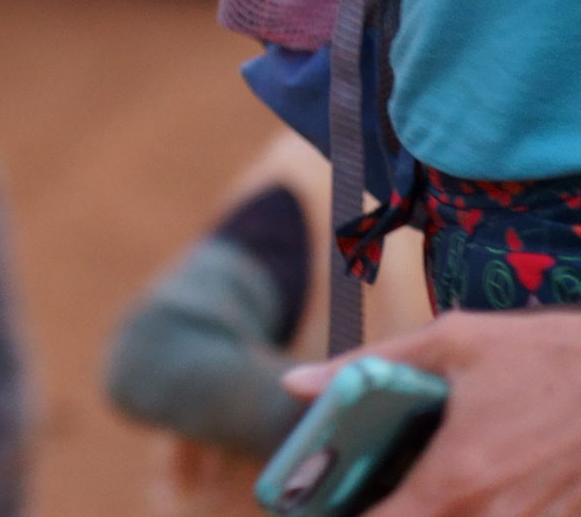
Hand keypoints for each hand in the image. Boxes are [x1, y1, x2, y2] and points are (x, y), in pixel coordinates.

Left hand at [286, 311, 580, 516]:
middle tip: (364, 487)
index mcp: (457, 479)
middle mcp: (496, 516)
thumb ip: (366, 367)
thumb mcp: (452, 342)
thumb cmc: (545, 354)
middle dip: (387, 512)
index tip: (322, 505)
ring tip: (406, 482)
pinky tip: (466, 485)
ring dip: (430, 509)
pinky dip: (476, 509)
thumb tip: (295, 384)